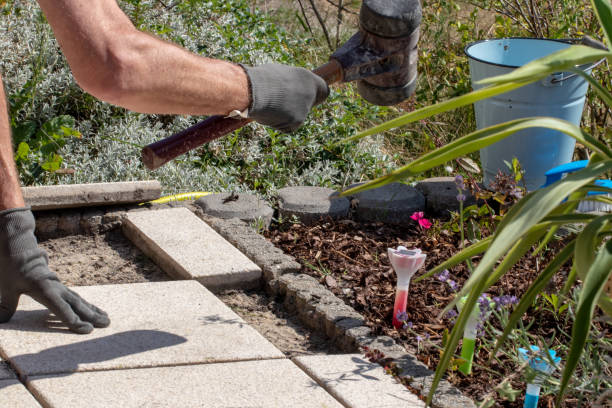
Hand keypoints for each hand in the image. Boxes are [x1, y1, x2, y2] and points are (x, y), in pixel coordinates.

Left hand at [0, 208, 109, 333]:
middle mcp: (56, 288)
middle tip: (107, 324)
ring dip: (93, 310)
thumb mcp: (6, 287)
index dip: (74, 321)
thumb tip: (0, 322)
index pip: (62, 309)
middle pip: (77, 304)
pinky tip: (94, 310)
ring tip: (107, 319)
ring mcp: (59, 286)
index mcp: (44, 289)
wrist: (19, 248)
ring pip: (80, 300)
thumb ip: (6, 305)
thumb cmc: (11, 267)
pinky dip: (86, 305)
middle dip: (92, 315)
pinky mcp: (59, 286)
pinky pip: (75, 297)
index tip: (87, 330)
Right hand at [242, 63, 328, 131]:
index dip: (316, 95)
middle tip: (282, 106)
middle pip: (308, 105)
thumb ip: (288, 83)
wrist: (252, 90)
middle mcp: (310, 92)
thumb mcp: (277, 75)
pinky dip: (277, 123)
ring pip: (295, 118)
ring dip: (283, 116)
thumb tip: (286, 89)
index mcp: (306, 77)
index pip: (323, 90)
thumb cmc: (259, 80)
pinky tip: (268, 114)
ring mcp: (305, 108)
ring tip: (268, 105)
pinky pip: (287, 126)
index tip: (309, 98)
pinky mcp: (297, 121)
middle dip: (297, 108)